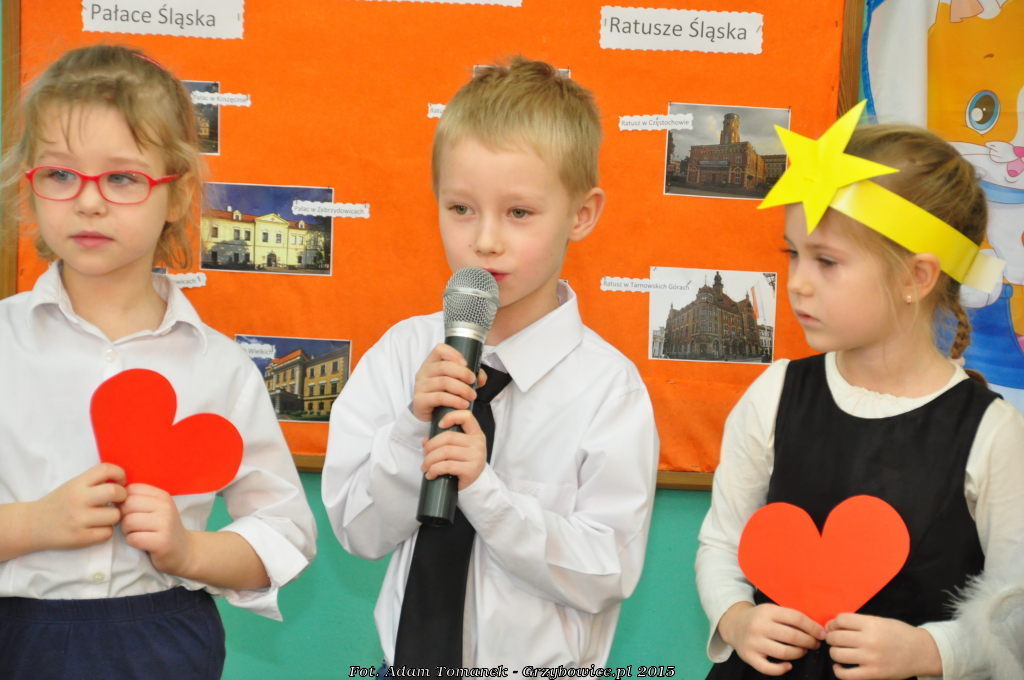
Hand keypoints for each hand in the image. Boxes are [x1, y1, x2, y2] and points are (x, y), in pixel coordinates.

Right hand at [32, 463, 126, 550]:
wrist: (32, 525)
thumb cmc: (59, 503)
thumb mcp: (73, 485)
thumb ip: (95, 482)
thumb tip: (124, 483)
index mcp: (77, 483)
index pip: (106, 469)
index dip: (120, 474)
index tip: (120, 482)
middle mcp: (78, 500)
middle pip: (115, 492)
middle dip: (122, 496)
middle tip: (117, 500)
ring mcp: (78, 520)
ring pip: (115, 515)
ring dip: (114, 516)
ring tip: (104, 516)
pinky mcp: (79, 538)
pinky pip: (107, 533)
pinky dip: (106, 531)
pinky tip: (96, 528)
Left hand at [120, 484, 194, 576]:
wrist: (184, 550)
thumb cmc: (163, 529)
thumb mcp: (156, 509)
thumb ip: (138, 500)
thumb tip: (113, 497)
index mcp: (162, 496)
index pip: (131, 489)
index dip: (123, 501)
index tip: (130, 512)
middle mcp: (165, 507)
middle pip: (127, 504)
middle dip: (123, 517)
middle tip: (131, 525)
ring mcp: (165, 524)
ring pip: (128, 521)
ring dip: (126, 531)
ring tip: (136, 534)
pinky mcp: (162, 542)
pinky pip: (133, 538)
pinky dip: (132, 542)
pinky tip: (141, 543)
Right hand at [411, 343, 486, 422]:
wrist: (431, 414)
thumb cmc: (444, 393)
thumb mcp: (456, 381)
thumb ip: (470, 376)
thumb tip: (481, 378)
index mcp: (432, 363)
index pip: (439, 349)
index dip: (453, 353)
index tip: (466, 363)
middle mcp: (424, 372)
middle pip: (444, 366)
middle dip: (463, 373)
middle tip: (473, 381)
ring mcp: (420, 386)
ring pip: (444, 382)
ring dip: (462, 389)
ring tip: (472, 396)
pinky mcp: (420, 400)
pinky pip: (440, 397)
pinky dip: (455, 400)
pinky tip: (463, 404)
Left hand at [422, 409, 486, 489]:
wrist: (476, 486)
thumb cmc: (464, 465)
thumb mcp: (458, 450)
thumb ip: (444, 442)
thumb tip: (424, 441)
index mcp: (476, 434)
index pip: (466, 416)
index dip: (451, 417)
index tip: (439, 425)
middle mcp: (478, 443)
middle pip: (448, 437)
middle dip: (431, 446)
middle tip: (424, 454)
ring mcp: (476, 456)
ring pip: (445, 452)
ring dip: (430, 460)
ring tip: (425, 466)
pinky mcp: (471, 470)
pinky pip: (446, 466)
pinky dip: (434, 470)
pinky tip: (430, 474)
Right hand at [719, 602, 824, 675]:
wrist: (734, 624)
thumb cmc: (759, 618)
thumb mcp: (771, 610)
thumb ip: (789, 617)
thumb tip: (817, 629)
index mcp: (767, 611)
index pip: (796, 619)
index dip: (812, 627)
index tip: (822, 634)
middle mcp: (759, 626)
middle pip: (792, 636)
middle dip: (809, 641)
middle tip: (814, 644)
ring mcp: (753, 642)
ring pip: (784, 652)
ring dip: (799, 653)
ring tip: (803, 651)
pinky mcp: (749, 656)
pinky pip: (769, 668)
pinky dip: (782, 669)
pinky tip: (788, 665)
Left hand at [825, 613, 941, 679]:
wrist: (922, 652)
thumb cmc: (899, 634)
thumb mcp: (880, 621)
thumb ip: (858, 622)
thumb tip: (832, 626)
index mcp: (871, 624)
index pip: (841, 619)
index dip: (834, 623)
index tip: (835, 627)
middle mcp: (869, 640)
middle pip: (835, 637)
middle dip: (831, 638)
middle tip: (836, 640)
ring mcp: (871, 659)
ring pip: (836, 654)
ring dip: (834, 652)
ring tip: (840, 652)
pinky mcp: (873, 674)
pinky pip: (845, 675)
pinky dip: (838, 671)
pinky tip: (840, 667)